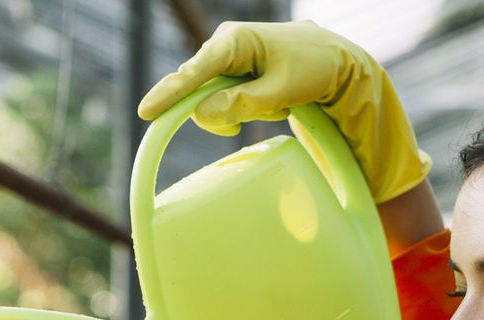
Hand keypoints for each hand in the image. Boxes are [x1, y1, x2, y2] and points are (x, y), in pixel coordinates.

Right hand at [136, 19, 432, 204]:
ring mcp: (227, 57)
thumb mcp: (281, 91)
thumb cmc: (313, 69)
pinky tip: (272, 103)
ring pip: (212, 99)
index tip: (146, 113)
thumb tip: (204, 115)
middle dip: (225, 111)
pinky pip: (225, 98)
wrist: (337, 61)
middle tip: (269, 110)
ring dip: (241, 111)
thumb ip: (242, 103)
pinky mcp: (234, 69)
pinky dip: (246, 108)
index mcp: (233, 41)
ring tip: (277, 105)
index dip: (169, 95)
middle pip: (199, 91)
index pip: (193, 72)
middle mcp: (224, 44)